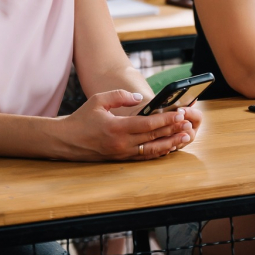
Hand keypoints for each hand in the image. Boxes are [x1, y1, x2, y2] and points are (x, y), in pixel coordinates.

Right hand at [56, 90, 194, 160]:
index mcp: (117, 128)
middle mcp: (122, 143)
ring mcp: (122, 153)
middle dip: (172, 130)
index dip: (165, 119)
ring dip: (170, 144)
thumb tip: (139, 98)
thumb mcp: (98, 100)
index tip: (178, 113)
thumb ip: (120, 96)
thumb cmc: (82, 118)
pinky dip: (158, 152)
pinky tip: (168, 147)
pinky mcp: (121, 158)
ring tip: (184, 137)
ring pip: (152, 150)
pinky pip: (144, 156)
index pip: (148, 124)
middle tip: (188, 124)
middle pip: (153, 137)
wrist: (66, 140)